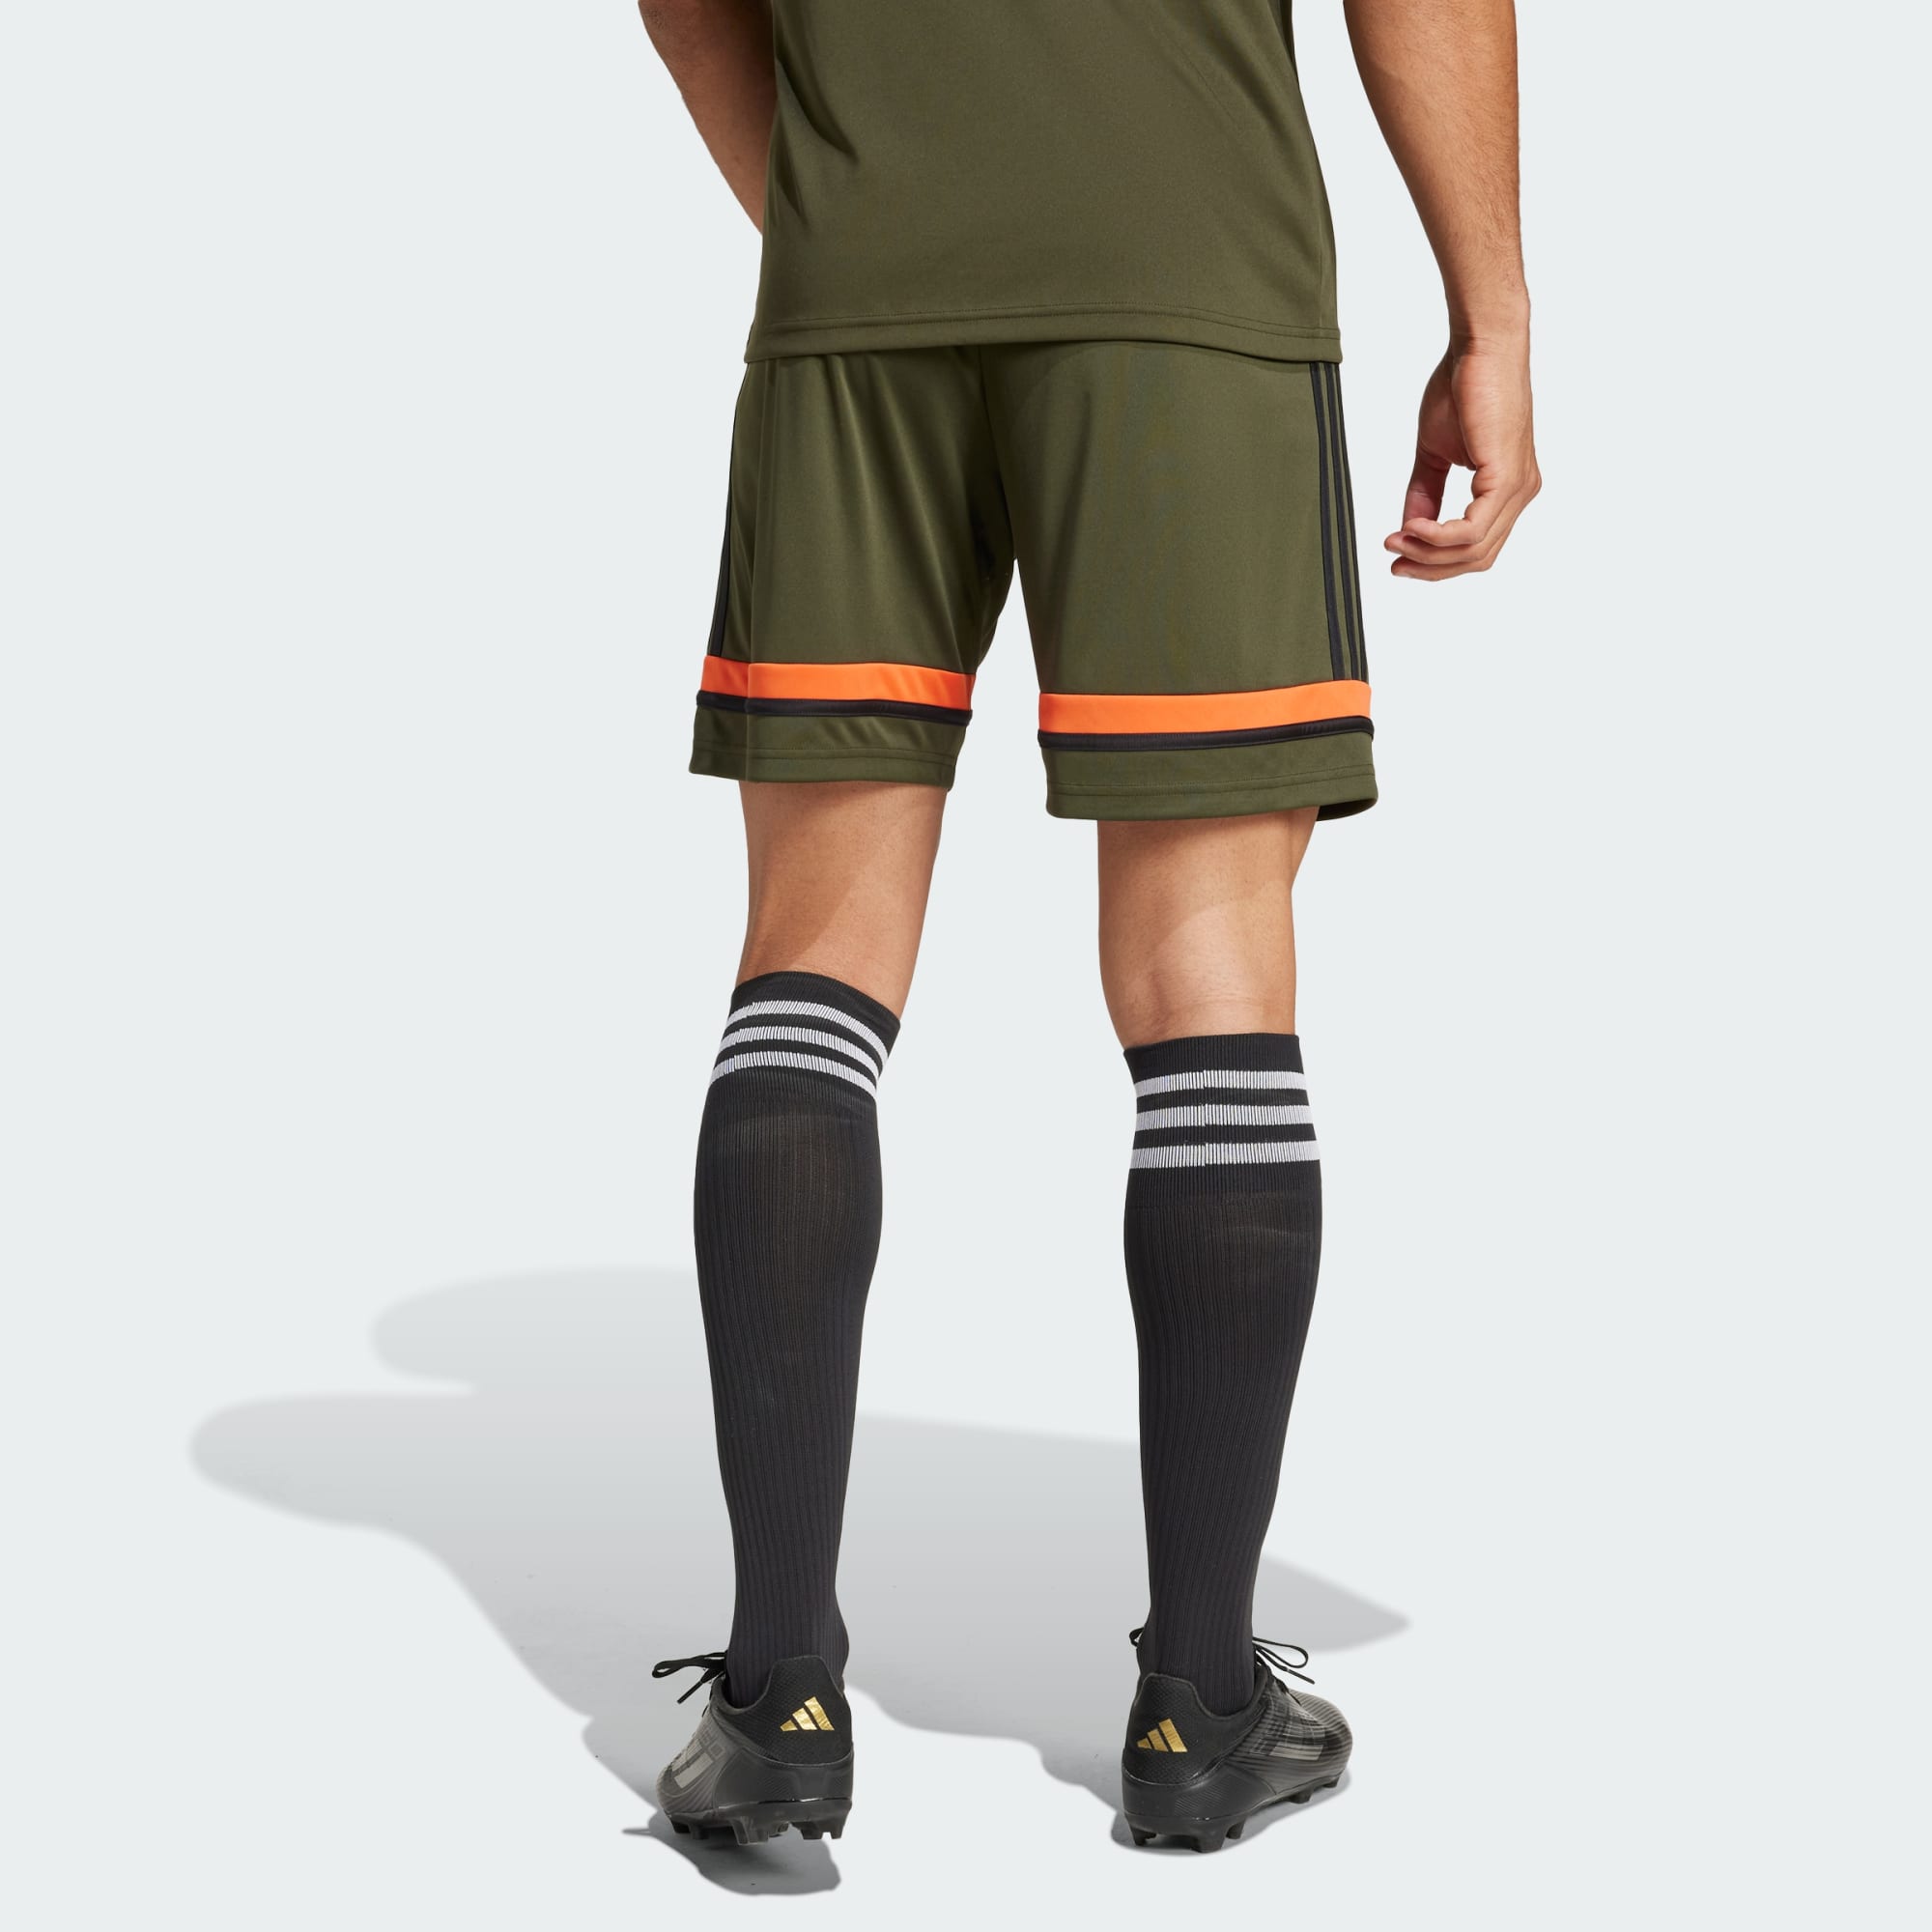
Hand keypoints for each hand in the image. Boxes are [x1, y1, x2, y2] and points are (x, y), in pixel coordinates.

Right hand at [1384, 339, 1539, 577]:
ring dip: (1428, 553)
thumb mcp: (1434, 453)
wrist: (1479, 346)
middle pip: (1477, 557)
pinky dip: (1437, 536)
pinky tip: (1411, 528)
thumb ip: (1424, 494)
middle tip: (1393, 562)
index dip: (1436, 560)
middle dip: (1431, 566)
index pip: (1476, 546)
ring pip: (1474, 549)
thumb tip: (1408, 530)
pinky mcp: (1507, 478)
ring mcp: (1518, 488)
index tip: (1397, 555)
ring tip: (1396, 541)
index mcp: (1507, 489)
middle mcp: (1520, 493)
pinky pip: (1471, 530)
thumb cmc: (1461, 386)